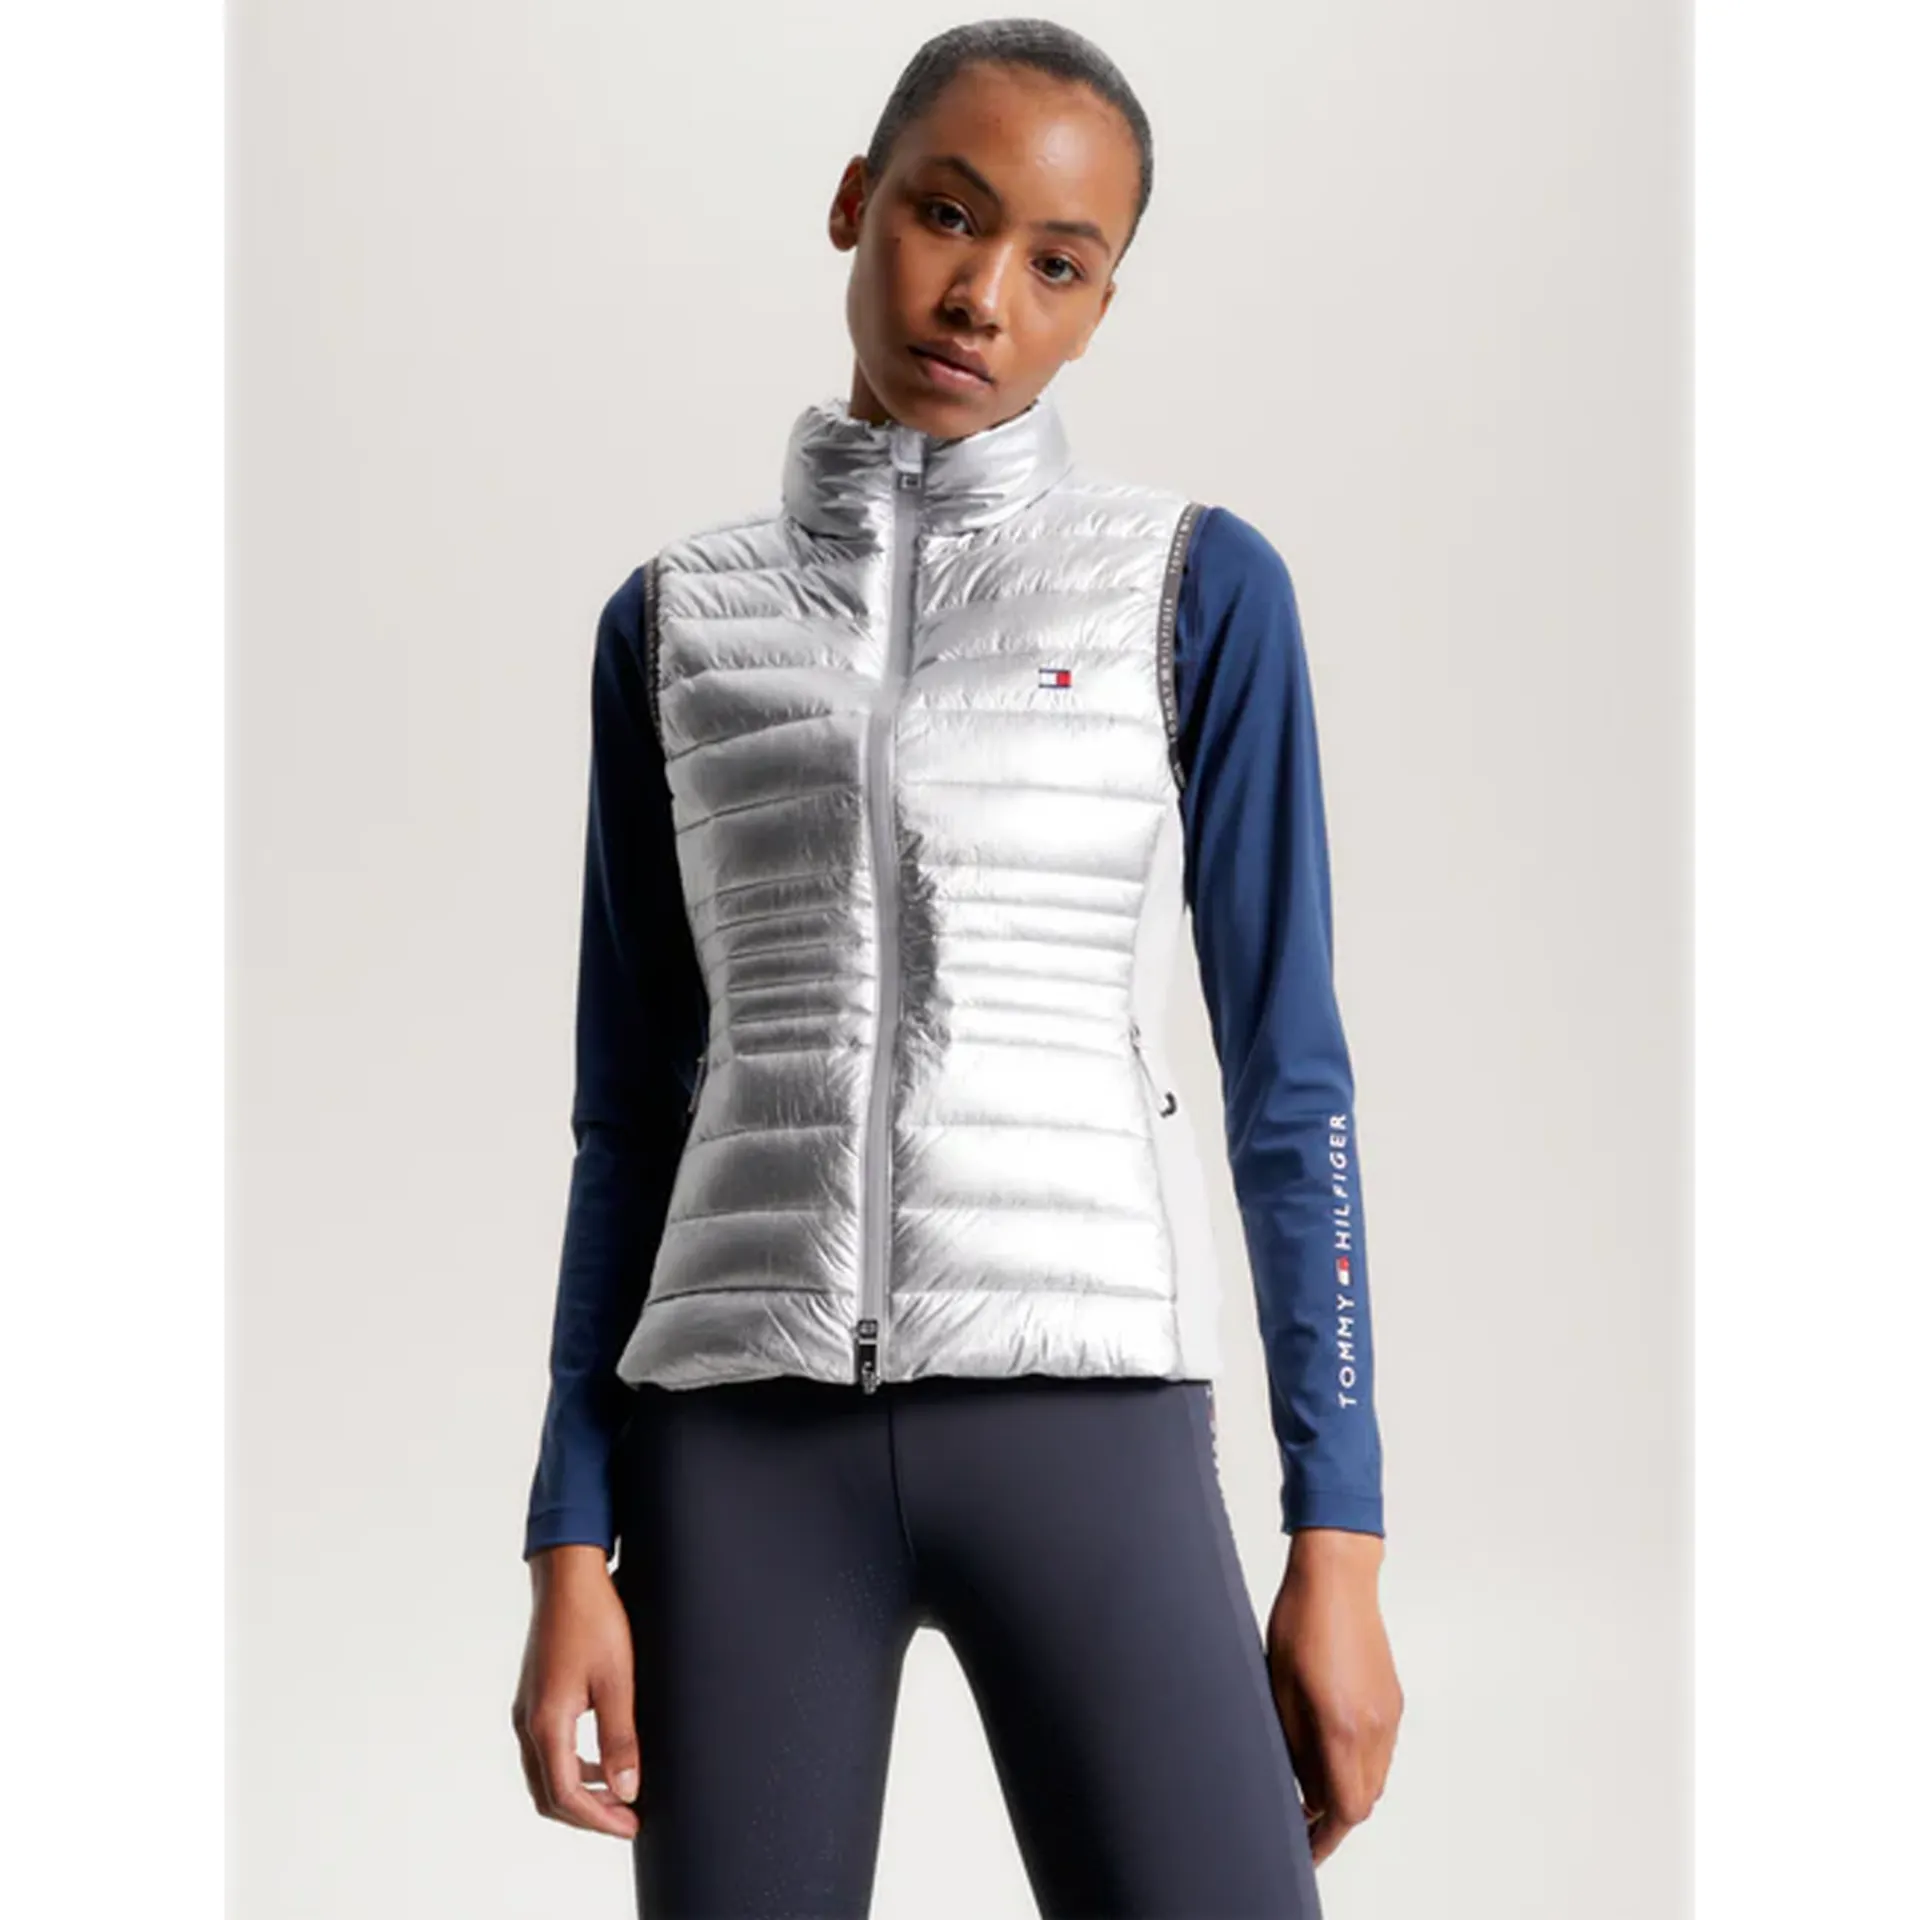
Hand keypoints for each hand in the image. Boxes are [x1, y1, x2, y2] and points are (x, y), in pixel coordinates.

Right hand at [511, 1544, 643, 1837]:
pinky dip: (572, 1767)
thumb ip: (620, 1738)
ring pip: (545, 1773)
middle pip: (549, 1793)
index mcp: (547, 1722)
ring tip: (618, 1795)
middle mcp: (528, 1721)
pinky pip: (546, 1750)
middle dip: (588, 1814)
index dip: (599, 1819)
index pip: (566, 1794)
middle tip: (626, 1819)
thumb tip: (626, 1790)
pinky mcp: (534, 1696)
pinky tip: (601, 1759)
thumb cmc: (593, 1618)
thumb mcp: (617, 1679)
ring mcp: (527, 1709)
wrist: (566, 1574)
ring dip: (579, 1792)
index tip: (631, 1825)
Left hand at [1264, 1528, 1401, 1864]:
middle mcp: (1374, 1727)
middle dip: (1334, 1817)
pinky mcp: (1392, 1698)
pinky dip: (1359, 1764)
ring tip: (1310, 1787)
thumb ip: (1295, 1746)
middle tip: (1301, 1821)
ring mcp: (1388, 1713)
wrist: (1337, 1576)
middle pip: (1364, 1800)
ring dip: (1348, 1790)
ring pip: (1375, 1777)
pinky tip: (1330, 1751)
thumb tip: (1305, 1791)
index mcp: (1342, 1727)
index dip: (1325, 1838)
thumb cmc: (1300, 1622)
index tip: (1303, 1847)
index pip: (1345, 1809)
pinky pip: (1381, 1750)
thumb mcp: (1280, 1688)